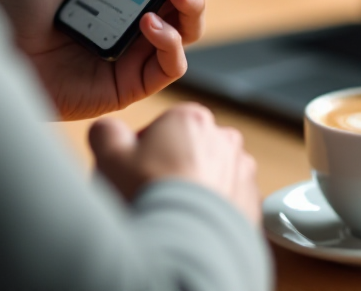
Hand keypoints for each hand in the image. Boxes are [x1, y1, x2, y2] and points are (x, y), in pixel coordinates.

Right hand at [89, 103, 260, 224]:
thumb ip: (107, 133)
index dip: (142, 152)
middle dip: (172, 168)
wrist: (187, 243)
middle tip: (153, 194)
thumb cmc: (150, 194)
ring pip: (212, 175)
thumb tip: (108, 131)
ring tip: (174, 213)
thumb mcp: (110, 156)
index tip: (134, 174)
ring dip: (196, 189)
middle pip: (189, 150)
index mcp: (190, 118)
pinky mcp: (252, 203)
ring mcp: (242, 172)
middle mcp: (224, 139)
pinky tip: (193, 224)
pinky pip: (227, 202)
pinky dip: (212, 211)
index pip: (161, 128)